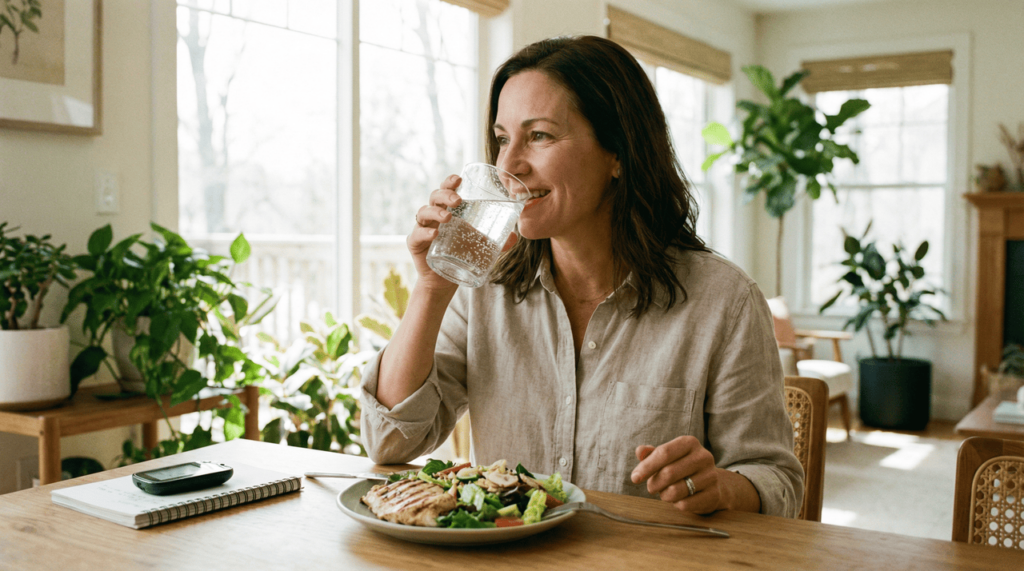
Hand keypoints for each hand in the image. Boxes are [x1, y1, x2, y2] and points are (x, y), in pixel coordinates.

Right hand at [409, 173, 518, 290]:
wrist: (444, 280)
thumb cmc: (460, 255)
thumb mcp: (480, 246)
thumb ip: (496, 241)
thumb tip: (514, 237)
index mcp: (449, 210)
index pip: (447, 190)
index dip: (450, 182)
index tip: (459, 179)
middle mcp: (434, 216)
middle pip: (435, 197)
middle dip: (445, 195)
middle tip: (458, 201)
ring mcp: (423, 228)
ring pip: (424, 212)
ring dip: (436, 212)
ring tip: (448, 217)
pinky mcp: (415, 243)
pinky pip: (417, 235)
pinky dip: (425, 233)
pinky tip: (434, 234)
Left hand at [631, 436, 725, 514]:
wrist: (712, 484)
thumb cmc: (682, 468)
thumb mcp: (667, 457)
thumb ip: (651, 454)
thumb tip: (640, 451)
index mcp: (689, 443)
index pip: (664, 453)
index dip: (646, 467)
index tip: (634, 478)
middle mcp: (703, 457)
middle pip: (668, 473)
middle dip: (654, 483)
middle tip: (651, 487)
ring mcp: (711, 476)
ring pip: (676, 490)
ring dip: (664, 495)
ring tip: (665, 493)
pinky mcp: (714, 495)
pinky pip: (685, 504)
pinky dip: (676, 504)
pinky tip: (679, 499)